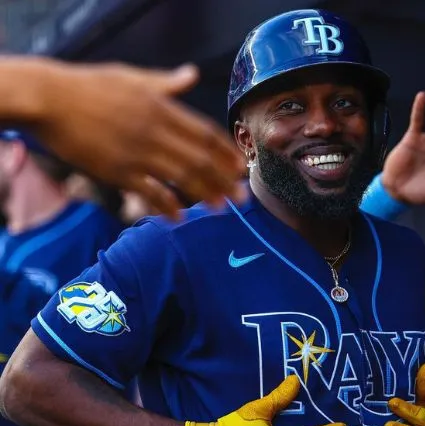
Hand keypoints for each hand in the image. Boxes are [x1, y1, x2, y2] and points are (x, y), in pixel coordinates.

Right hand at [28, 60, 245, 218]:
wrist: (49, 99)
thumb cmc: (89, 86)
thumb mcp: (132, 77)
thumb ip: (166, 83)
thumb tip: (191, 74)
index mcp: (162, 108)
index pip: (206, 133)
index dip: (226, 152)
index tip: (241, 166)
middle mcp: (156, 131)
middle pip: (201, 159)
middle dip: (224, 180)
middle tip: (242, 196)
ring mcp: (138, 153)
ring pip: (181, 177)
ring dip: (205, 194)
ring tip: (220, 208)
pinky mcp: (117, 171)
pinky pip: (149, 193)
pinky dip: (166, 206)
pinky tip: (178, 218)